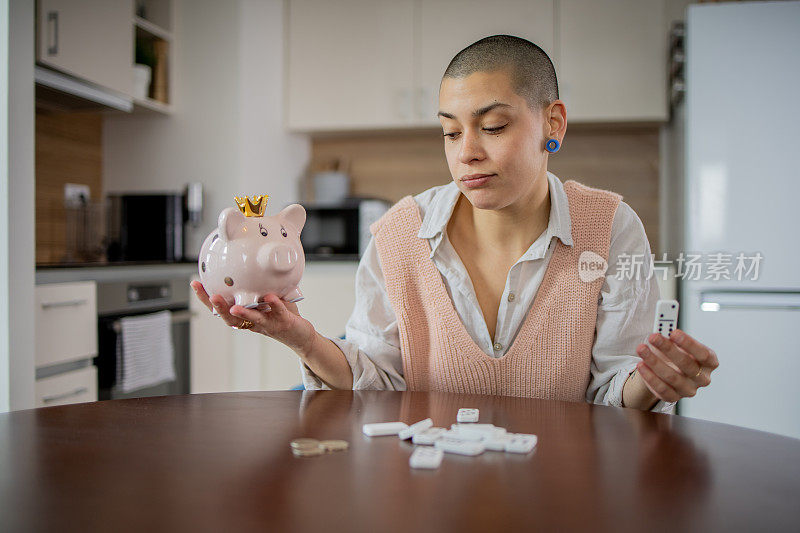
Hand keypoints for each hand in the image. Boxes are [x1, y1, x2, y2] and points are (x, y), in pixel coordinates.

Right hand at [190, 281, 315, 354]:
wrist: (300, 334)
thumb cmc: (281, 314)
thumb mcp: (267, 295)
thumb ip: (257, 282)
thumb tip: (250, 258)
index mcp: (245, 315)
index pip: (222, 308)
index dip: (206, 299)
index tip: (196, 284)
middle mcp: (253, 322)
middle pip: (231, 318)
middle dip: (220, 308)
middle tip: (212, 297)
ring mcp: (267, 323)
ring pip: (252, 320)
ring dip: (243, 313)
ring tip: (235, 307)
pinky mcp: (283, 323)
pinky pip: (278, 313)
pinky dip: (274, 305)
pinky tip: (270, 297)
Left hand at [635, 329, 718, 403]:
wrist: (668, 370)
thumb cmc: (676, 353)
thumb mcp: (677, 342)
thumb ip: (672, 335)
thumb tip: (662, 325)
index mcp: (709, 362)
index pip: (704, 354)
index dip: (689, 343)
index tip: (674, 332)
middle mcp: (702, 378)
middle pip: (686, 364)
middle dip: (668, 349)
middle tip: (653, 337)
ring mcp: (689, 390)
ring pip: (672, 377)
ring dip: (654, 361)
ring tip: (641, 349)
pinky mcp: (675, 398)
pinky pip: (662, 389)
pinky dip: (650, 377)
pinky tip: (641, 365)